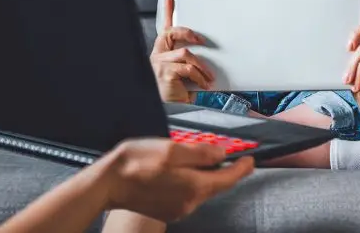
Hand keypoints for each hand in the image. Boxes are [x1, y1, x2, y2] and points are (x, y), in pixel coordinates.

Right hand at [104, 139, 253, 221]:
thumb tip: (222, 154)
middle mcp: (190, 203)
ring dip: (204, 175)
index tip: (251, 159)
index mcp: (195, 186)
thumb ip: (201, 153)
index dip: (242, 168)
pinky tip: (178, 171)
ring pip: (201, 190)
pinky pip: (188, 196)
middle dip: (222, 169)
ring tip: (192, 158)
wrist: (108, 184)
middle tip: (222, 152)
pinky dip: (190, 182)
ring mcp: (178, 210)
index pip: (229, 179)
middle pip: (216, 185)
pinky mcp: (167, 212)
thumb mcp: (172, 148)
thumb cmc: (138, 161)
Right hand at [150, 0, 213, 102]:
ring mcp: (159, 64)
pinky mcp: (166, 73)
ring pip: (185, 53)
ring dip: (201, 65)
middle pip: (171, 33)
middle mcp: (156, 56)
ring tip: (208, 77)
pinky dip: (200, 76)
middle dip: (187, 32)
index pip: (164, 29)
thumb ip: (189, 65)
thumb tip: (208, 59)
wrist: (167, 111)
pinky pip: (188, 68)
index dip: (167, 12)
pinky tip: (203, 83)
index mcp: (160, 54)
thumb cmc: (173, 94)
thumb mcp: (181, 76)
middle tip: (201, 40)